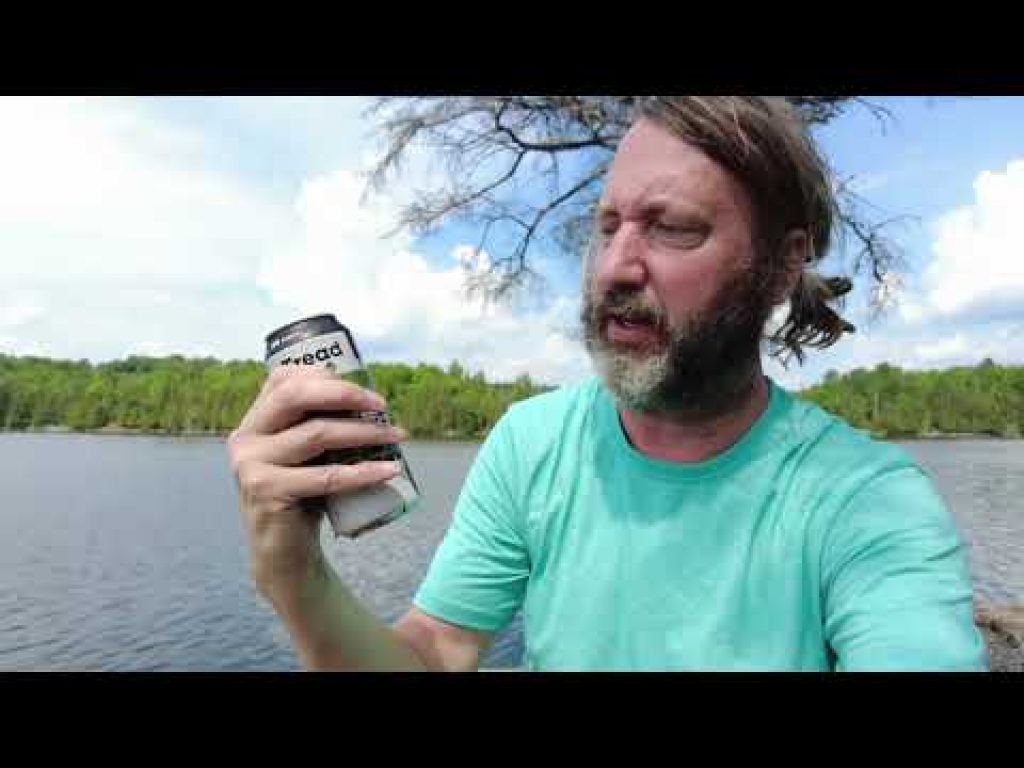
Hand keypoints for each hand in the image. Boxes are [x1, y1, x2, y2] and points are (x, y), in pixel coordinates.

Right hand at [227, 365, 405, 609]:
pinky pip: (324, 476)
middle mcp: (247, 437)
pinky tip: (388, 470)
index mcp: (255, 421)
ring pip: (315, 434)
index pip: (283, 379)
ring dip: (364, 433)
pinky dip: (362, 472)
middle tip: (382, 406)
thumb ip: (322, 426)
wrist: (286, 553)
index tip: (364, 390)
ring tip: (397, 437)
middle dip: (343, 394)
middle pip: (294, 396)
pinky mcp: (266, 492)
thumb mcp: (310, 455)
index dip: (324, 376)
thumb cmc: (305, 497)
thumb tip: (373, 403)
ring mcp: (251, 465)